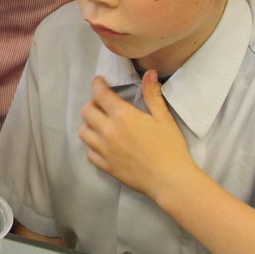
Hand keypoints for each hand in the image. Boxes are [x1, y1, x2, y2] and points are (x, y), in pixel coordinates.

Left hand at [77, 71, 199, 201]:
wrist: (170, 180)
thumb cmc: (170, 147)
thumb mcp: (164, 118)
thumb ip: (152, 95)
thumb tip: (149, 73)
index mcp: (123, 117)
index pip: (101, 95)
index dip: (98, 85)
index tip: (99, 81)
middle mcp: (108, 132)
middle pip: (87, 111)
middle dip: (92, 103)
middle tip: (102, 103)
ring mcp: (104, 150)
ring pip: (83, 132)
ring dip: (89, 124)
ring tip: (100, 123)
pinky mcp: (105, 166)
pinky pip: (89, 153)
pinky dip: (92, 146)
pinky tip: (103, 144)